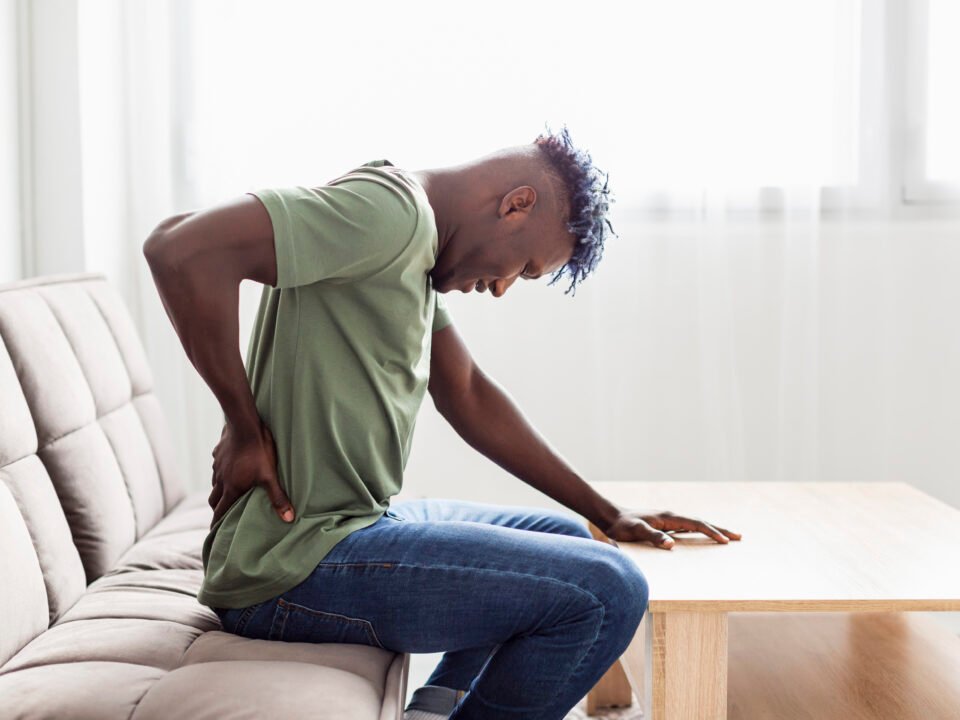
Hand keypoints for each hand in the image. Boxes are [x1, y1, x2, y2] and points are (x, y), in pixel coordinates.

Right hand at [208, 419, 294, 526]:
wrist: (244, 424)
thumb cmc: (258, 452)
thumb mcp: (270, 476)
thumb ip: (278, 498)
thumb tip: (289, 519)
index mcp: (231, 488)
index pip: (219, 512)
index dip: (217, 524)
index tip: (214, 534)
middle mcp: (220, 479)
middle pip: (214, 500)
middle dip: (217, 509)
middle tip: (221, 515)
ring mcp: (217, 466)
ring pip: (214, 483)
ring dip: (219, 491)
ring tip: (227, 494)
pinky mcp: (218, 453)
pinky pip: (216, 468)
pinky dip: (221, 474)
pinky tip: (229, 469)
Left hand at [602, 509, 741, 549]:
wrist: (610, 517)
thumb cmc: (622, 526)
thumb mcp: (636, 531)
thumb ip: (653, 536)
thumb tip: (672, 544)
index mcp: (668, 517)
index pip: (696, 524)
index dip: (712, 532)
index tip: (726, 541)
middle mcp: (671, 516)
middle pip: (701, 522)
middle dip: (719, 529)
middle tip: (739, 536)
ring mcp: (668, 520)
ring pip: (696, 524)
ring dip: (711, 530)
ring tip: (727, 537)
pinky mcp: (664, 525)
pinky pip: (687, 528)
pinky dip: (699, 532)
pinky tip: (702, 537)